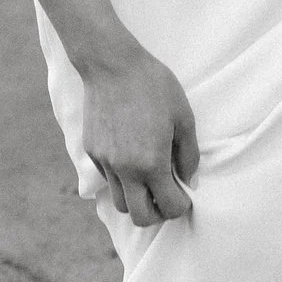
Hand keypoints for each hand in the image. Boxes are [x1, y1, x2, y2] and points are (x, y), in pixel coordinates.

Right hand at [79, 41, 199, 227]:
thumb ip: (189, 154)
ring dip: (136, 200)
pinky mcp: (92, 151)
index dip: (180, 206)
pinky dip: (121, 179)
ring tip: (148, 181)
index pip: (168, 207)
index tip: (184, 195)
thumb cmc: (154, 87)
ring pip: (119, 202)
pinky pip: (108, 179)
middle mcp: (124, 169)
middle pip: (139, 218)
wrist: (112, 64)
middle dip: (157, 213)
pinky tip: (131, 159)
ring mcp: (105, 162)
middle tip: (166, 196)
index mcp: (151, 163)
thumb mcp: (183, 118)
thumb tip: (189, 179)